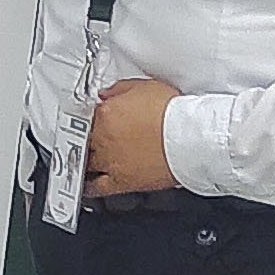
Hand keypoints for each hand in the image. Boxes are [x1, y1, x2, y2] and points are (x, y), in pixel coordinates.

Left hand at [81, 76, 178, 199]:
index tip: (96, 119)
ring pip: (85, 161)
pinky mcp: (121, 181)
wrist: (190, 138)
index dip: (93, 117)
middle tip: (93, 137)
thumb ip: (120, 90)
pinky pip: (96, 187)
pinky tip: (86, 185)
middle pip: (84, 139)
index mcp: (106, 113)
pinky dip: (88, 186)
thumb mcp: (146, 87)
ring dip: (85, 159)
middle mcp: (103, 138)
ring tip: (87, 159)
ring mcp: (110, 161)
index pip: (87, 115)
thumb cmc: (173, 113)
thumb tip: (107, 94)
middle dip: (88, 138)